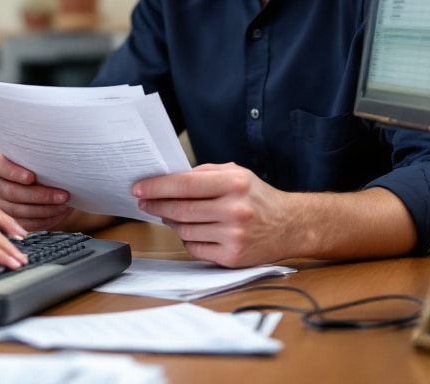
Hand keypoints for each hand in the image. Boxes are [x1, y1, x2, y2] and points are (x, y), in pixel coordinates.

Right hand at [0, 150, 74, 231]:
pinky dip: (43, 219)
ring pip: (18, 210)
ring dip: (44, 209)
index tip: (32, 177)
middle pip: (11, 192)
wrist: (47, 183)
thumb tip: (55, 163)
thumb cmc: (43, 166)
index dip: (13, 172)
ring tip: (63, 205)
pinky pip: (24, 224)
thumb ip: (40, 159)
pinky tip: (57, 213)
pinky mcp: (8, 220)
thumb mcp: (40, 158)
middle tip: (62, 195)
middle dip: (39, 195)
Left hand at [133, 162, 296, 266]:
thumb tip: (167, 179)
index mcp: (234, 184)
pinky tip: (193, 231)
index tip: (139, 188)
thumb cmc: (258, 197)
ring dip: (172, 222)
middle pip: (181, 209)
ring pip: (184, 230)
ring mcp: (234, 236)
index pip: (185, 184)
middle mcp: (235, 210)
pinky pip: (194, 248)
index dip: (157, 187)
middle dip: (156, 205)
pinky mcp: (232, 257)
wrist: (291, 225)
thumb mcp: (236, 174)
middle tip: (143, 202)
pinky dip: (188, 240)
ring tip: (172, 215)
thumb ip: (203, 173)